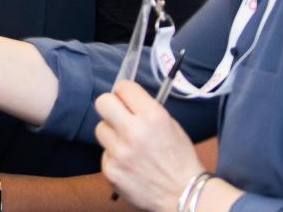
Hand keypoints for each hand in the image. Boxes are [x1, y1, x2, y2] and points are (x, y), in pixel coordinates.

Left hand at [94, 81, 201, 210]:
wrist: (182, 194)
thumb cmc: (179, 159)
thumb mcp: (171, 125)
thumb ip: (147, 110)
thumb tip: (125, 99)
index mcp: (153, 116)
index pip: (123, 87)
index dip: (124, 92)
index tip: (125, 98)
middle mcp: (133, 131)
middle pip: (102, 102)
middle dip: (110, 106)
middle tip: (118, 115)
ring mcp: (119, 152)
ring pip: (100, 129)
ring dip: (111, 133)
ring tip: (128, 144)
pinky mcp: (110, 170)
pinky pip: (104, 153)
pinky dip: (114, 157)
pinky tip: (129, 164)